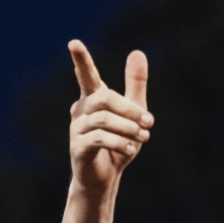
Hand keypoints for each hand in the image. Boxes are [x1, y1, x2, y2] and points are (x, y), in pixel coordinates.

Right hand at [67, 40, 151, 194]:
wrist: (105, 179)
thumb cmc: (118, 143)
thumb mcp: (133, 113)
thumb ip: (135, 85)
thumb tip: (137, 52)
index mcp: (92, 99)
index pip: (86, 75)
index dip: (81, 60)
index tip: (73, 43)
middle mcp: (80, 110)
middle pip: (104, 98)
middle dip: (129, 109)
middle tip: (150, 122)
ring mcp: (76, 129)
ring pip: (103, 119)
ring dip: (128, 128)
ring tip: (143, 137)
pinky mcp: (78, 148)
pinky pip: (99, 138)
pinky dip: (120, 142)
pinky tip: (131, 149)